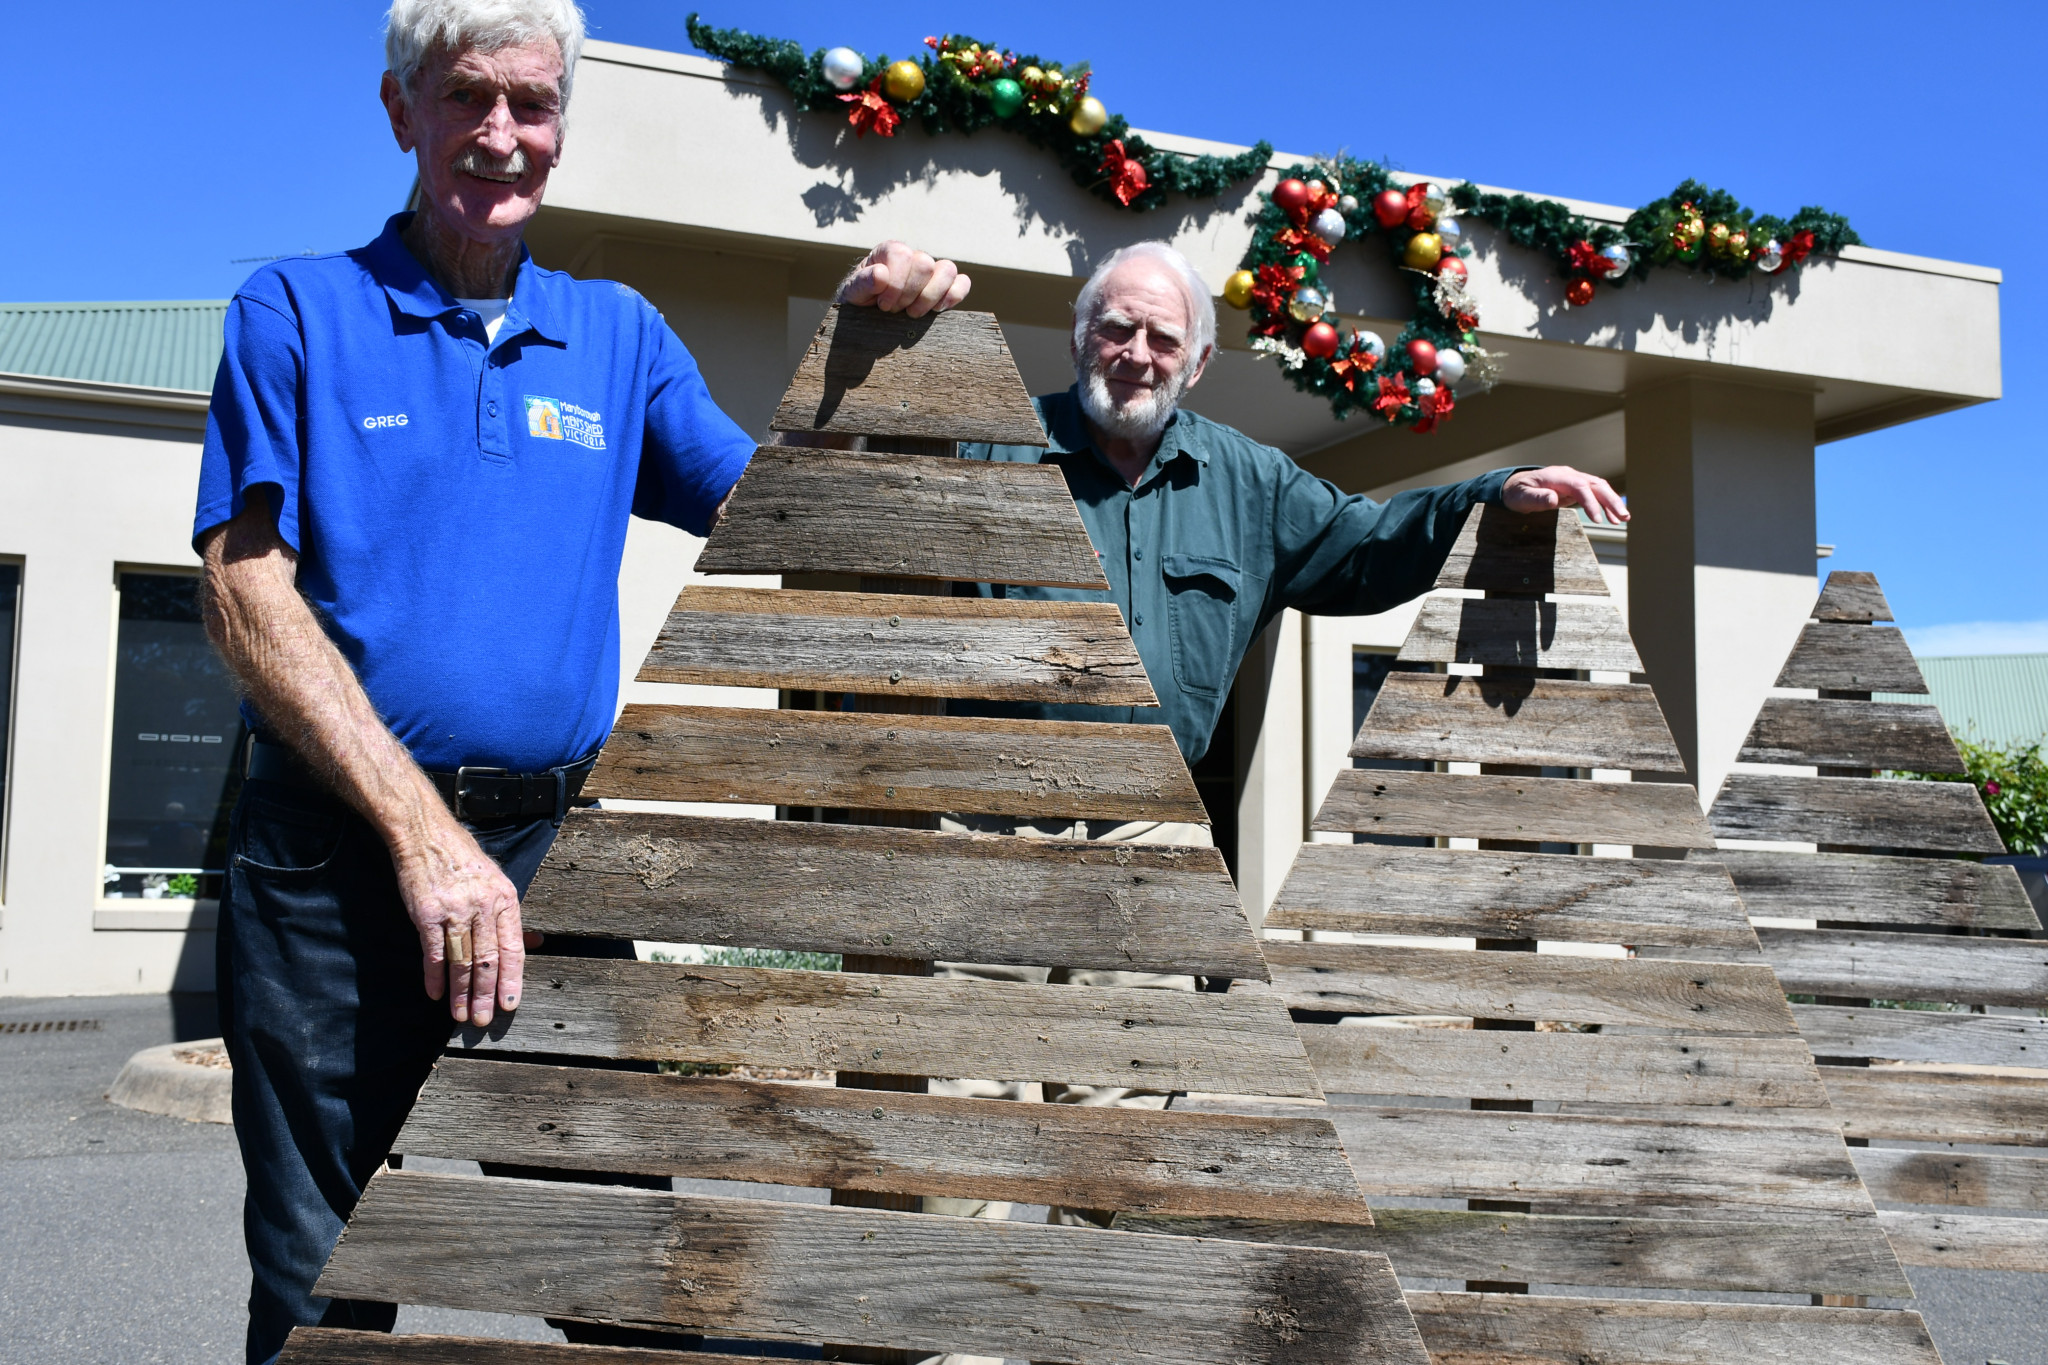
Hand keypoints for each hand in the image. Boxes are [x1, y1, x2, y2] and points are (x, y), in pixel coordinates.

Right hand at [393, 814, 526, 1026]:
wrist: (427, 835)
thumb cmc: (464, 860)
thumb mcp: (497, 881)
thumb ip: (511, 917)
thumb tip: (535, 944)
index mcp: (505, 899)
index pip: (513, 948)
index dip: (512, 980)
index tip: (510, 1005)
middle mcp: (483, 906)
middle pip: (488, 960)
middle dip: (486, 994)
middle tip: (483, 1021)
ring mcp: (455, 910)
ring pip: (462, 961)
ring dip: (461, 992)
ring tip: (461, 1015)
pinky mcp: (427, 913)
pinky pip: (433, 952)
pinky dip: (434, 976)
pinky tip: (435, 994)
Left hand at [838, 240, 971, 316]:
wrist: (868, 315)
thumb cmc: (860, 300)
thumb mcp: (852, 292)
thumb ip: (862, 282)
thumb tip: (881, 274)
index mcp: (890, 251)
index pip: (902, 255)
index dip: (895, 283)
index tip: (882, 304)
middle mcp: (913, 256)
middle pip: (925, 264)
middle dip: (909, 293)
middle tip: (893, 310)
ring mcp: (932, 270)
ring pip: (948, 270)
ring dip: (930, 297)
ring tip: (913, 313)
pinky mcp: (945, 287)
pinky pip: (962, 283)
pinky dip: (954, 296)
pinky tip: (937, 310)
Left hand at [1502, 465, 1628, 524]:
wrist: (1515, 485)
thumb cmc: (1517, 492)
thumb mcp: (1521, 497)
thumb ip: (1536, 498)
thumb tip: (1553, 499)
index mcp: (1557, 476)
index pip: (1579, 487)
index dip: (1591, 502)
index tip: (1598, 521)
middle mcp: (1569, 475)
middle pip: (1596, 484)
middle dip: (1611, 501)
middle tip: (1623, 517)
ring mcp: (1574, 480)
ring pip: (1599, 488)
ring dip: (1612, 502)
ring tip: (1624, 519)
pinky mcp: (1576, 488)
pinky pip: (1595, 494)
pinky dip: (1605, 505)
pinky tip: (1613, 517)